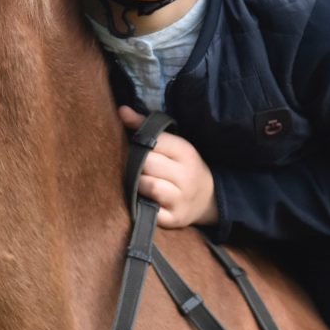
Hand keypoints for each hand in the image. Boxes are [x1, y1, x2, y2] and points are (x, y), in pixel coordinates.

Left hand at [118, 106, 217, 227]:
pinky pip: (151, 212)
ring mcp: (181, 199)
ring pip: (149, 186)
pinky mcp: (174, 218)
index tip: (133, 145)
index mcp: (186, 152)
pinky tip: (140, 200)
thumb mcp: (173, 145)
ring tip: (136, 182)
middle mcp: (186, 175)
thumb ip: (145, 127)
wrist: (208, 198)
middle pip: (148, 164)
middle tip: (132, 165)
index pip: (155, 141)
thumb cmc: (182, 167)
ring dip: (137, 184)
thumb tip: (121, 111)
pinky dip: (142, 206)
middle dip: (136, 164)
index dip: (139, 142)